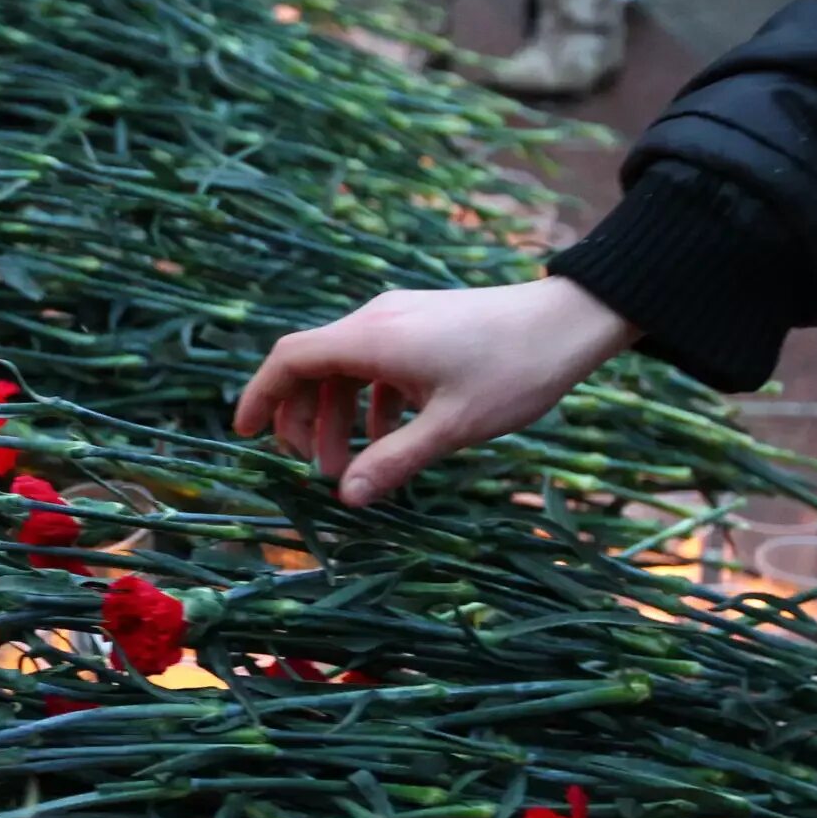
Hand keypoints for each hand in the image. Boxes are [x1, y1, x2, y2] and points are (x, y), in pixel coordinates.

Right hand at [233, 278, 641, 506]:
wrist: (572, 319)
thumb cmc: (515, 371)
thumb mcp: (452, 427)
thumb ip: (394, 461)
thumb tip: (347, 498)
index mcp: (371, 339)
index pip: (290, 360)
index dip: (260, 396)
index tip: (244, 433)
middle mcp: (375, 321)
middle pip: (311, 366)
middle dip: (301, 419)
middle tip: (312, 468)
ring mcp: (399, 318)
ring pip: (344, 366)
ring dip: (337, 415)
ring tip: (349, 464)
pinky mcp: (421, 323)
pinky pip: (374, 361)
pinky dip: (368, 400)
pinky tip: (392, 434)